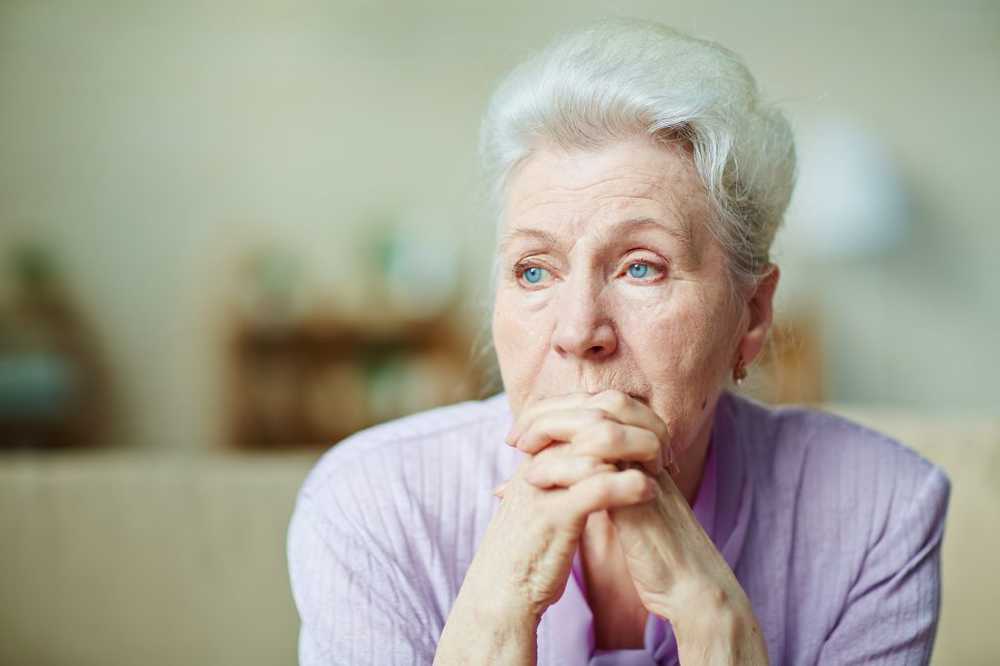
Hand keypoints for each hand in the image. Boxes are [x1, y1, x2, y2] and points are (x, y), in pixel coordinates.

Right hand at [467, 425, 657, 621]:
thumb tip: (599, 450)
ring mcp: (543, 484)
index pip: (582, 406)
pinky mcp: (554, 515)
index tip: (652, 434)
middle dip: (636, 427)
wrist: (499, 590)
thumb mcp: (544, 496)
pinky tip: (650, 492)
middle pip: (593, 416)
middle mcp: (537, 458)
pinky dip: (629, 485)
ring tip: (662, 467)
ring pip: (597, 444)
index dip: (623, 413)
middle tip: (663, 450)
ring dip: (639, 450)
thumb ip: (564, 468)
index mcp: (537, 450)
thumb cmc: (530, 545)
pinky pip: (597, 487)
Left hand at [497, 390, 745, 623]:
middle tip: (516, 436)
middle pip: (602, 403)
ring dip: (554, 433)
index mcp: (645, 447)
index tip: (521, 429)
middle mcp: (650, 451)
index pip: (600, 402)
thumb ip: (597, 475)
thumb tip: (547, 462)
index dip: (557, 408)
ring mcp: (647, 471)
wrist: (689, 585)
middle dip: (552, 412)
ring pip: (600, 428)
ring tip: (522, 453)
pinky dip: (562, 468)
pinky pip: (599, 469)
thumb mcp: (622, 502)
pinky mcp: (641, 501)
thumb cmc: (651, 547)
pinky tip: (534, 480)